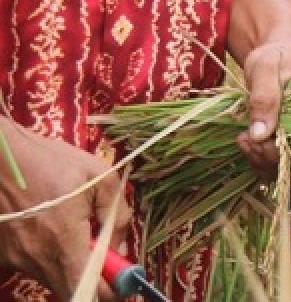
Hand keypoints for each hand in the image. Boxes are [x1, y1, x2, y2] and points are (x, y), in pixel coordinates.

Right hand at [0, 119, 127, 299]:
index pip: (88, 288)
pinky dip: (50, 257)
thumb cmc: (52, 162)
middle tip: (106, 254)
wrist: (1, 158)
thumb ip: (117, 214)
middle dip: (94, 278)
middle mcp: (37, 257)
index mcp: (64, 239)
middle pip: (72, 288)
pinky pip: (36, 267)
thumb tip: (121, 246)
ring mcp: (18, 259)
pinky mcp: (6, 256)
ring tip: (74, 231)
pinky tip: (52, 230)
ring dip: (71, 265)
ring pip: (53, 278)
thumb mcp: (100, 177)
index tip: (123, 279)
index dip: (110, 290)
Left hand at [237, 39, 290, 175]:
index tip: (250, 140)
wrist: (276, 53)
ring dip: (262, 158)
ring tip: (242, 140)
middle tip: (243, 139)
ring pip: (289, 161)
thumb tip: (260, 134)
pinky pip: (282, 159)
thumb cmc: (275, 55)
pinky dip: (262, 158)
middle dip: (266, 155)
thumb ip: (265, 99)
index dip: (278, 148)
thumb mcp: (266, 69)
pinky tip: (247, 144)